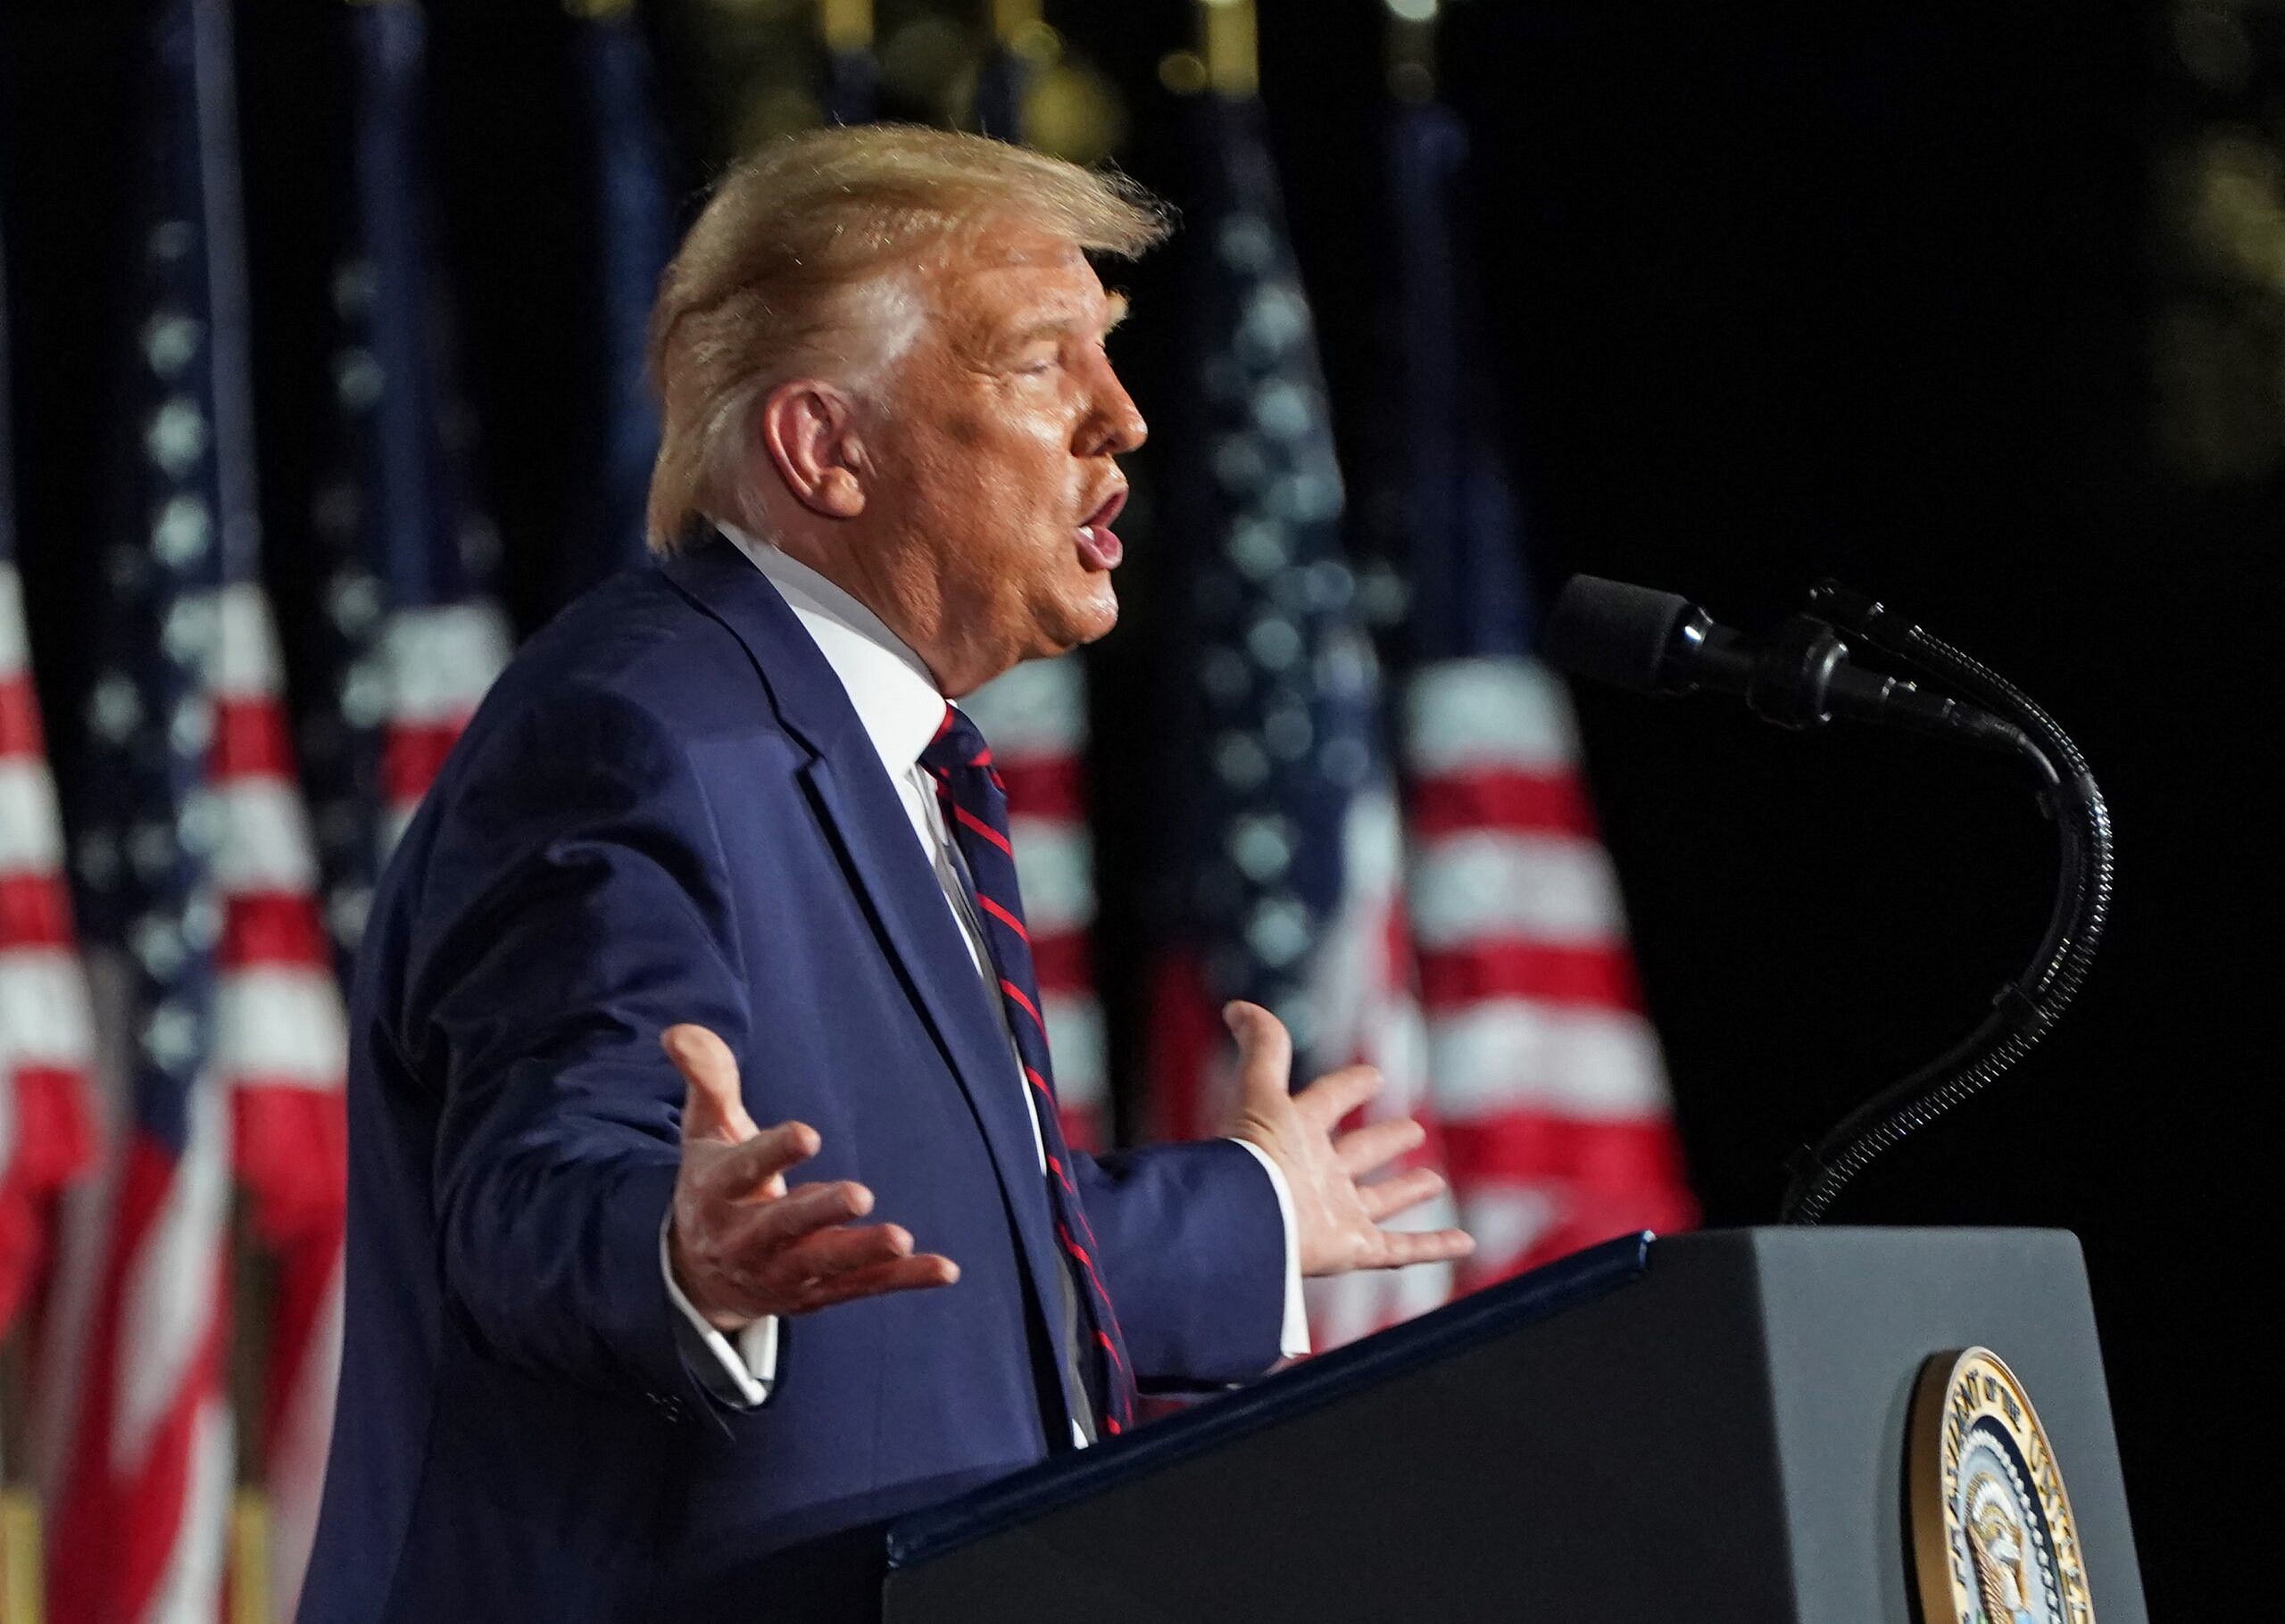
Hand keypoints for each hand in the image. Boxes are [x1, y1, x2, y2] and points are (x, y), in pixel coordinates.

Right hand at [663, 1023, 958, 1331]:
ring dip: (862, 1254)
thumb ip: (709, 1079)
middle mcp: (745, 1238)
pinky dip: (901, 1280)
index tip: (807, 1133)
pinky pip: (861, 1288)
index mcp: (716, 1192)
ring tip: (901, 1239)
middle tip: (859, 1194)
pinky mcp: (815, 1294)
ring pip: (823, 1264)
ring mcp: (782, 1272)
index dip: (773, 1153)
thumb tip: (681, 1031)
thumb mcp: (705, 1130)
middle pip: (783, 1226)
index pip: (743, 1170)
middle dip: (818, 1212)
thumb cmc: (714, 1185)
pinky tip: (943, 1269)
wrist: (698, 1278)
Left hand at [1219, 1001, 1473, 1277]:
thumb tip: (1238, 1006)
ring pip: (1377, 1202)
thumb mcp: (1261, 1090)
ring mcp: (1333, 1215)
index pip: (1328, 1102)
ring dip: (1405, 1193)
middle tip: (1412, 1130)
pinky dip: (1432, 1246)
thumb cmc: (1253, 1154)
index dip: (1349, 1087)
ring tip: (1434, 1181)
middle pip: (1357, 1154)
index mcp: (1295, 1135)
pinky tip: (1463, 1241)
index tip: (1374, 1076)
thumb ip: (1264, 1048)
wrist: (1244, 1223)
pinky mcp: (1350, 1250)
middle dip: (1383, 1142)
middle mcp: (1315, 1176)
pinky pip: (1398, 1251)